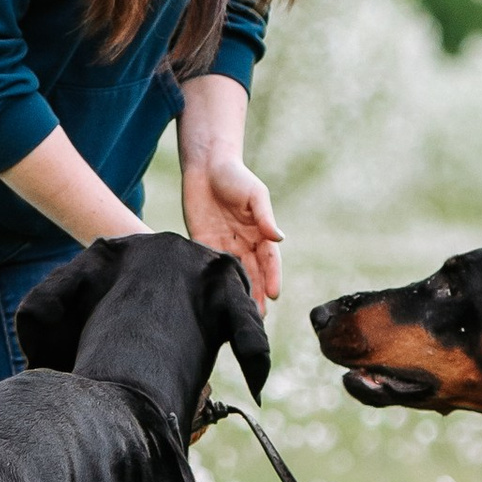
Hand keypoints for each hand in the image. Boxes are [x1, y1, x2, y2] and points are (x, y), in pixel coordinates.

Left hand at [181, 147, 284, 306]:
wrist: (205, 165)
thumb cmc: (235, 175)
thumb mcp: (255, 193)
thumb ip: (265, 216)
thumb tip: (279, 238)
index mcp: (260, 232)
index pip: (269, 260)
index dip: (272, 277)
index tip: (274, 295)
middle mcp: (244, 243)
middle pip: (253, 273)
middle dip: (257, 294)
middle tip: (258, 316)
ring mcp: (223, 245)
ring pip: (233, 275)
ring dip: (238, 293)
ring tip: (239, 313)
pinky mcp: (202, 243)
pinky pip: (209, 266)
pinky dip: (213, 282)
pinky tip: (215, 296)